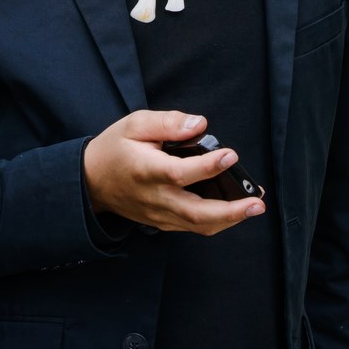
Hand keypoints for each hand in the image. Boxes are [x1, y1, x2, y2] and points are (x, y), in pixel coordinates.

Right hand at [83, 110, 264, 234]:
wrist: (91, 182)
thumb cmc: (115, 148)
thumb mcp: (135, 124)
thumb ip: (168, 122)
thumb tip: (200, 124)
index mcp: (146, 171)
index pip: (180, 173)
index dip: (208, 166)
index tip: (230, 155)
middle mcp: (154, 198)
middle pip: (196, 212)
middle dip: (231, 210)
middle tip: (257, 202)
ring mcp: (158, 214)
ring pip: (198, 224)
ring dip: (230, 219)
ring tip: (254, 206)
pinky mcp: (162, 222)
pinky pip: (193, 226)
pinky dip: (216, 221)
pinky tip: (235, 209)